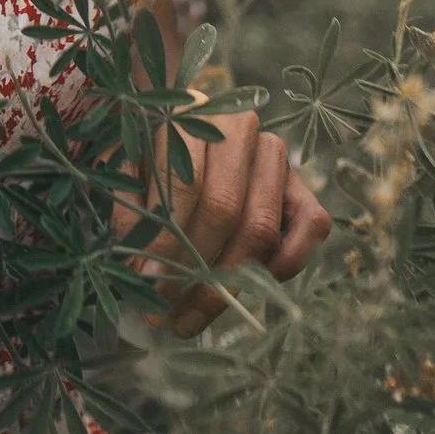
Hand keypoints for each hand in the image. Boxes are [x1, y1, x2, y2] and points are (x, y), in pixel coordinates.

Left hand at [142, 104, 330, 337]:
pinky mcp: (300, 182)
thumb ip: (128, 210)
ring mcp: (274, 155)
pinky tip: (252, 287)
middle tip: (167, 314)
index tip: (147, 282)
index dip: (166, 239)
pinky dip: (287, 261)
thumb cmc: (146, 156)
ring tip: (193, 318)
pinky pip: (311, 225)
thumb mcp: (123, 170)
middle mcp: (237, 128)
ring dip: (228, 282)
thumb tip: (140, 269)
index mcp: (189, 115)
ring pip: (261, 224)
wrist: (187, 133)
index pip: (184, 185)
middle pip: (224, 209)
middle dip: (194, 271)